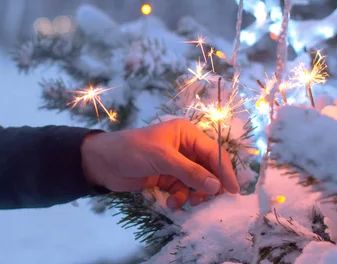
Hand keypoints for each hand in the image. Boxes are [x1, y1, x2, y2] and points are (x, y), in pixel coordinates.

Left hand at [81, 118, 239, 209]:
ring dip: (193, 195)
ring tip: (185, 203)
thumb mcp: (163, 159)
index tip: (233, 190)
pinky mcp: (166, 178)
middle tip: (205, 201)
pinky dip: (180, 198)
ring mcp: (176, 164)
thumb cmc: (132, 151)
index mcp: (186, 134)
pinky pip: (183, 190)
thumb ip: (190, 172)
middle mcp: (184, 147)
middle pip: (208, 169)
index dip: (224, 171)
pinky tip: (171, 203)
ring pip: (196, 183)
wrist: (102, 163)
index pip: (213, 152)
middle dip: (207, 186)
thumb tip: (216, 185)